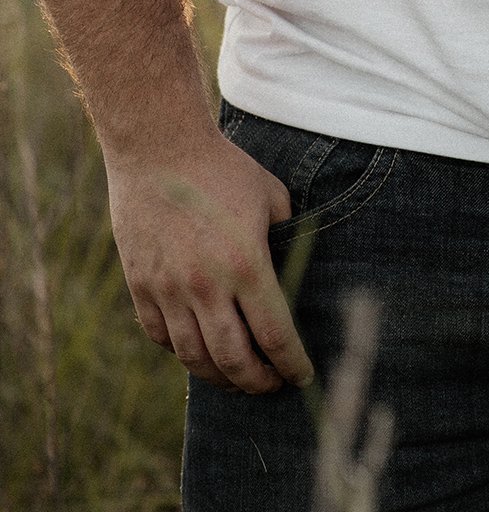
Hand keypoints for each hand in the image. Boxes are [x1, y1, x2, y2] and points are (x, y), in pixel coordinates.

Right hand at [105, 125, 314, 394]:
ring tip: (236, 379)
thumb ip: (287, 237)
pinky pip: (160, 336)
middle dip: (257, 382)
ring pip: (194, 357)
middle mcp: (206, 286)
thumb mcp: (271, 196)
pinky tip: (197, 351)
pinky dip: (181, 353)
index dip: (291, 364)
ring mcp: (168, 289)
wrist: (158, 148)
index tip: (302, 377)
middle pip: (234, 360)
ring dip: (219, 377)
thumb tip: (297, 268)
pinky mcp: (141, 285)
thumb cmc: (223, 168)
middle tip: (271, 386)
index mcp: (247, 265)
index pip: (275, 335)